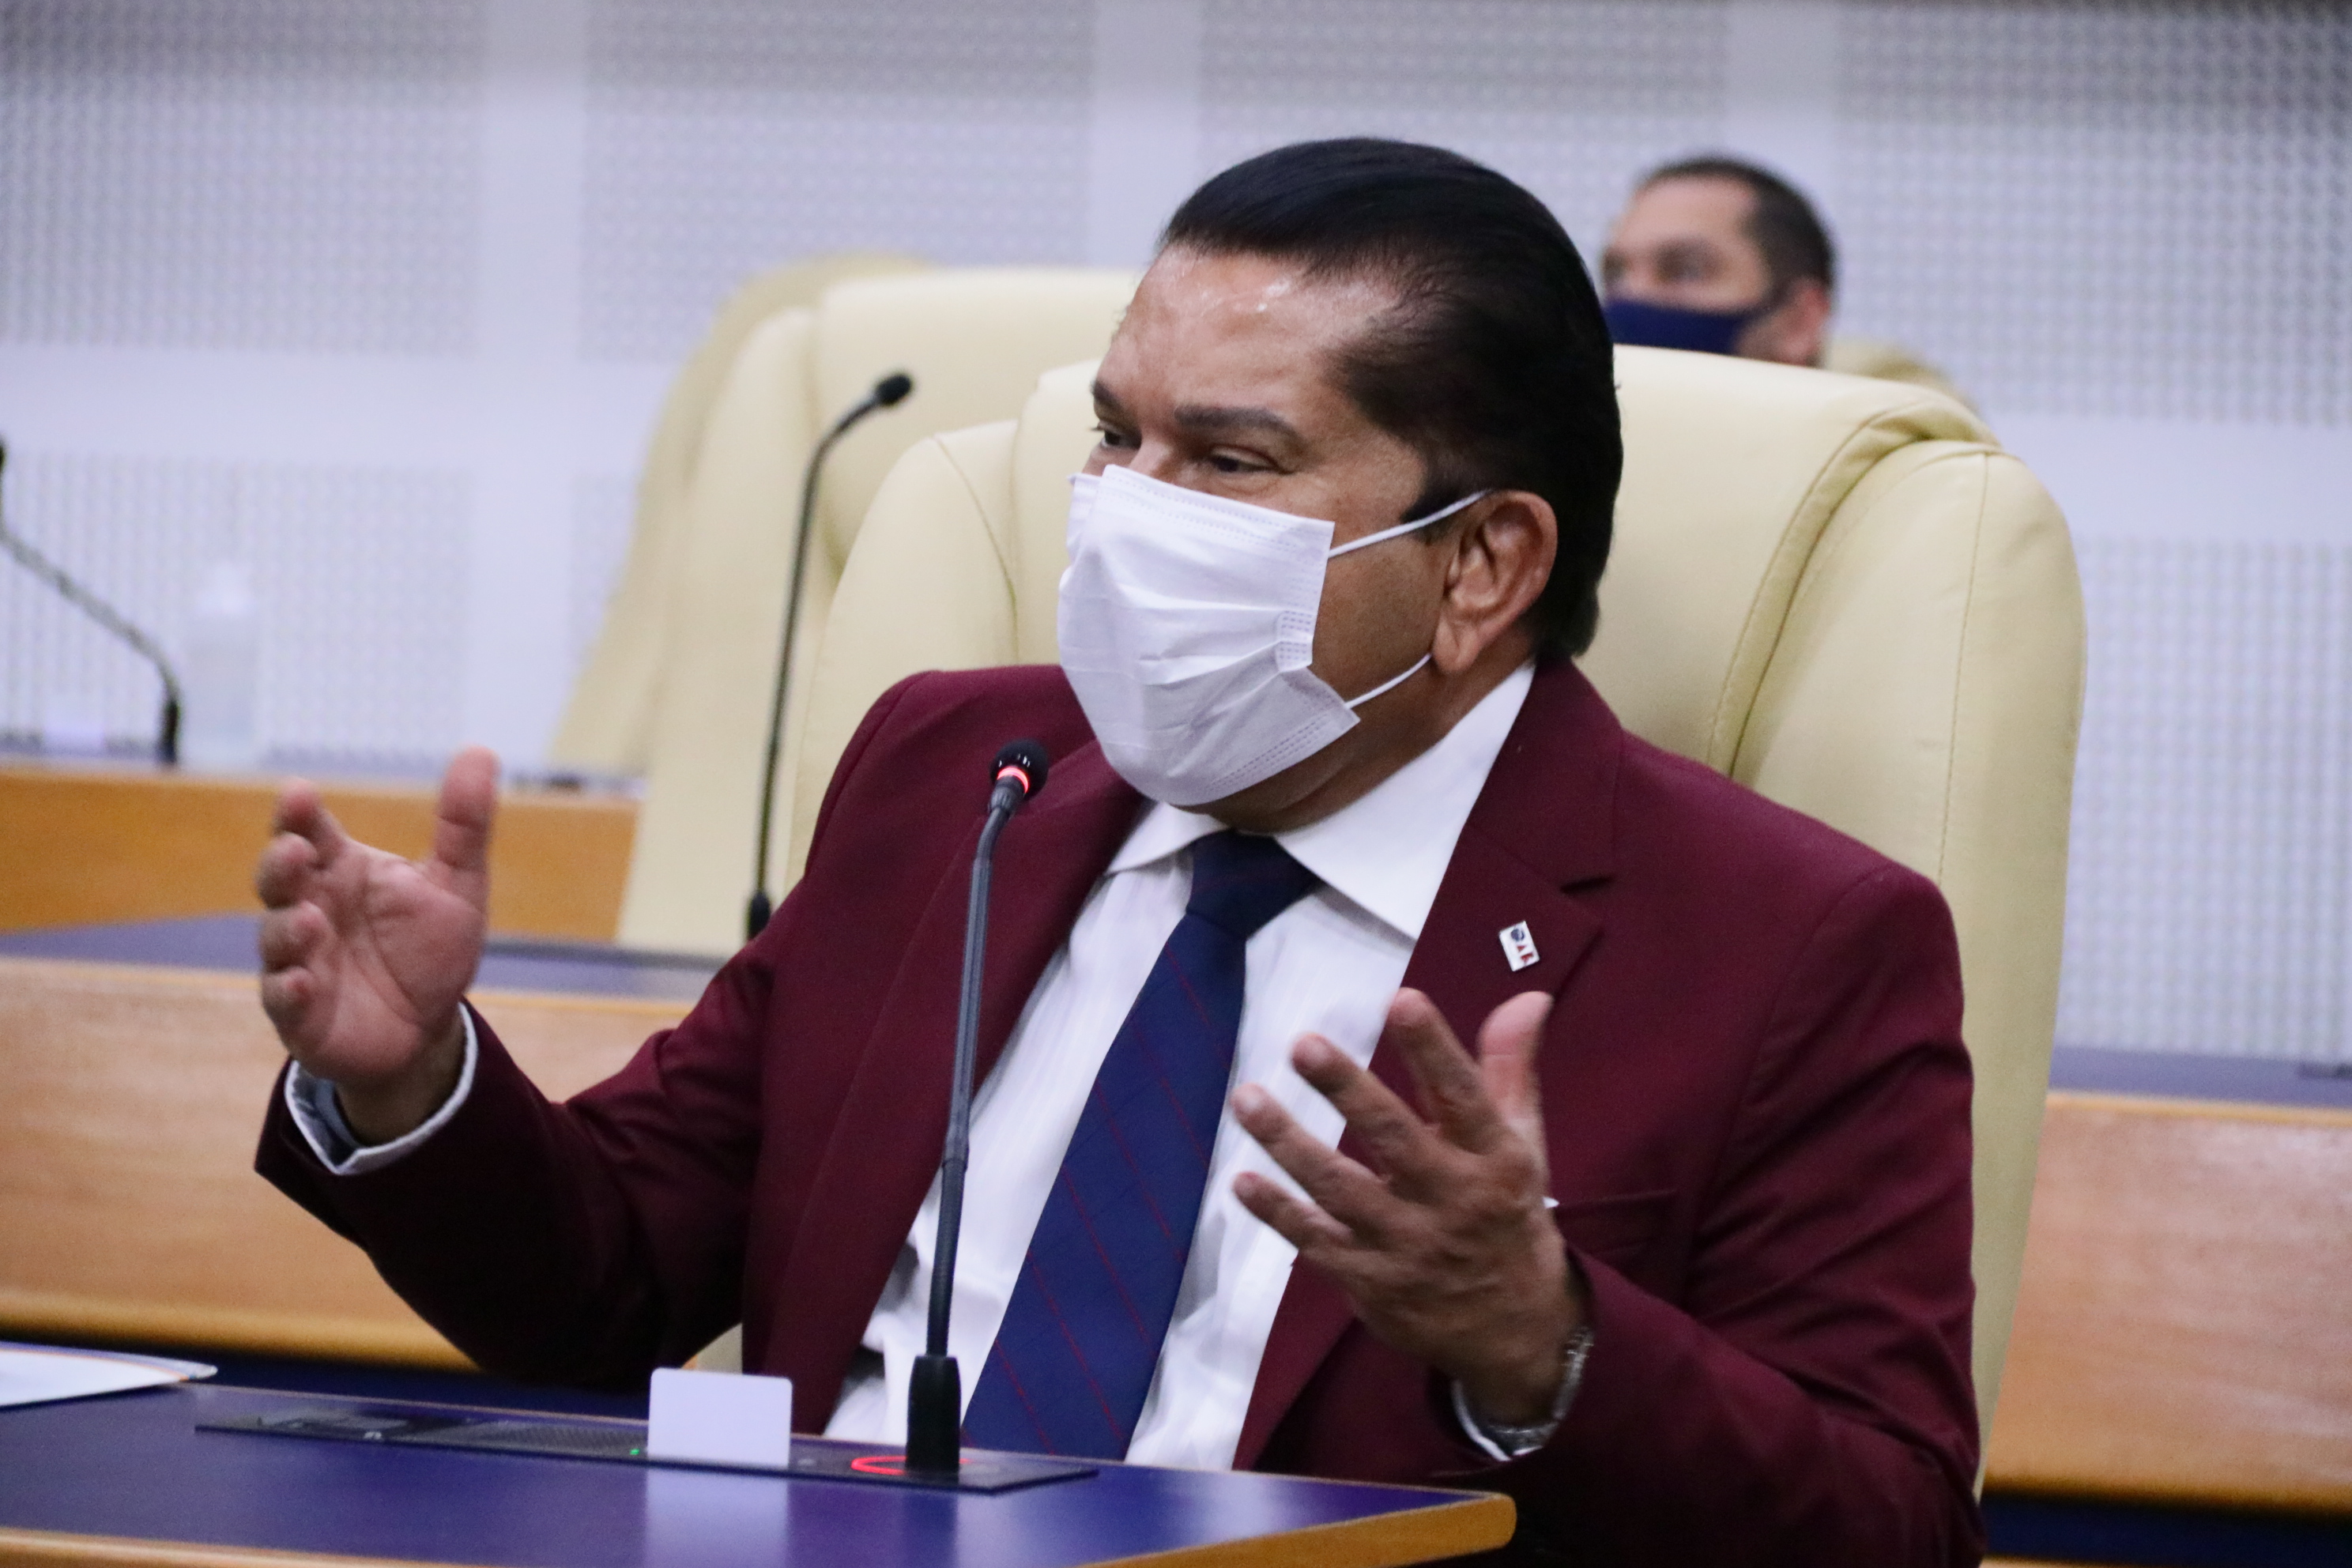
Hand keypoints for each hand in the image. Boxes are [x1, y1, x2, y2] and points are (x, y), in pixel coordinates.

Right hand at [255, 748, 496, 1142]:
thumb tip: (481, 749)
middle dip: (280, 863)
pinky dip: (289, 989)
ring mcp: (299, 960)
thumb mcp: (457, 885)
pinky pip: (282, 998)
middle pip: (279, 878)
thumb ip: (463, 824)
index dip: (299, 812)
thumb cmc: (429, 949)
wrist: (426, 1028)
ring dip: (289, 928)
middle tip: (295, 850)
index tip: (300, 793)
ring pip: (277, 938)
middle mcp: (311, 909)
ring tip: (312, 920)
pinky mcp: (299, 1012)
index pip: (310, 831)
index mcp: (342, 871)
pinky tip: (303, 982)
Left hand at [1231, 988, 1578, 1424]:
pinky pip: (1315, 1241)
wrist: (1514, 1331)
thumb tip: (1526, 995)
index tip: (1402, 1001)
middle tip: (1304, 1045)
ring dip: (1290, 1143)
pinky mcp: (1369, 1280)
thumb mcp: (1521, 1142)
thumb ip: (1511, 1067)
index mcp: (1494, 1159)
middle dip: (1349, 1091)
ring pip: (1340, 1189)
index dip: (1434, 1050)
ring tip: (1247, 1097)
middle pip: (1395, 1139)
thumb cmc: (1507, 1213)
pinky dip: (1278, 1213)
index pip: (1464, 1096)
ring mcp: (1405, 1244)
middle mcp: (1450, 1200)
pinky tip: (1242, 1180)